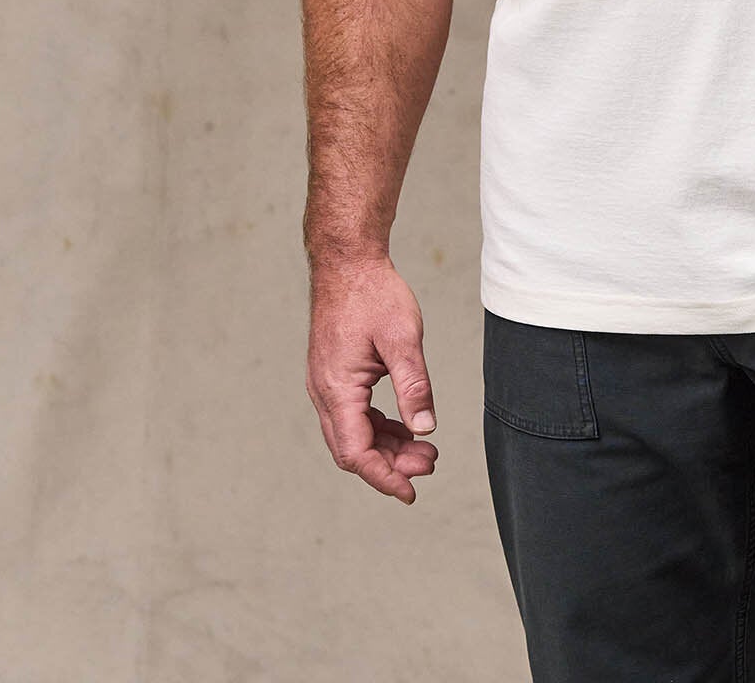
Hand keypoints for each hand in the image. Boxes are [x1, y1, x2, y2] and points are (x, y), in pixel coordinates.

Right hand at [305, 251, 440, 503]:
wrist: (347, 262)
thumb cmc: (373, 293)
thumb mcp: (403, 339)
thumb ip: (414, 385)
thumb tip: (425, 428)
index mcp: (337, 388)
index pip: (355, 452)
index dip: (383, 477)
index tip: (411, 492)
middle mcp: (324, 392)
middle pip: (353, 448)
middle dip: (391, 464)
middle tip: (430, 463)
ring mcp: (326, 384)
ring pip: (353, 432)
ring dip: (387, 446)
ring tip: (424, 449)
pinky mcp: (335, 375)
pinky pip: (354, 414)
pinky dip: (379, 426)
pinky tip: (405, 426)